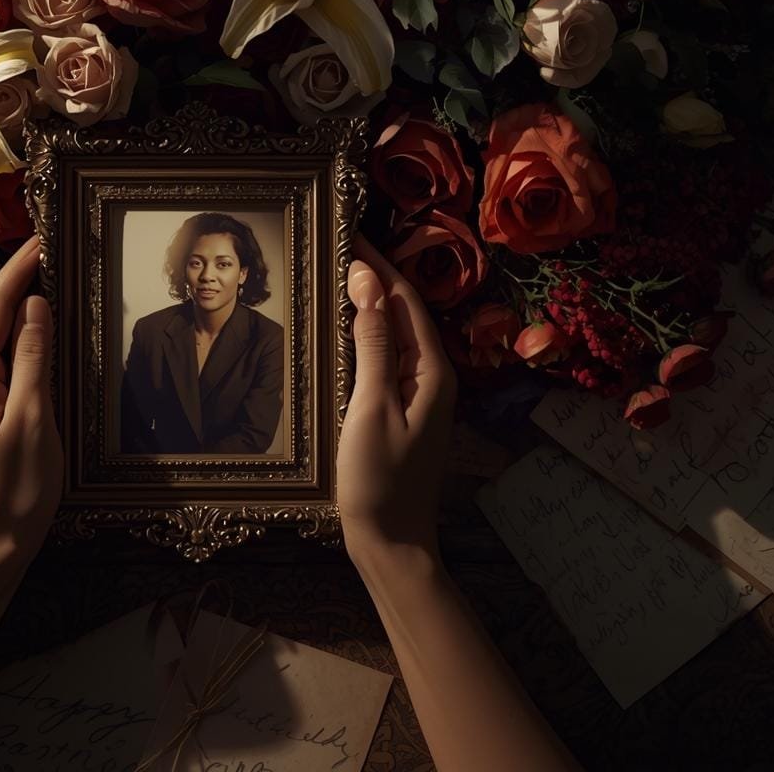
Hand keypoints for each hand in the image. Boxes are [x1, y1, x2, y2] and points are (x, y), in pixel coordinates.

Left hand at [0, 236, 62, 551]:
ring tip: (38, 275)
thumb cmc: (16, 488)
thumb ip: (34, 357)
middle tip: (44, 246)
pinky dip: (5, 331)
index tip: (43, 238)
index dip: (19, 268)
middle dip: (11, 276)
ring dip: (7, 301)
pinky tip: (25, 329)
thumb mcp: (35, 418)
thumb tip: (35, 304)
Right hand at [337, 237, 455, 555]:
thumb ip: (372, 343)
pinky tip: (347, 329)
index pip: (406, 300)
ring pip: (396, 334)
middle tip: (340, 244)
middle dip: (377, 276)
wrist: (391, 541)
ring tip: (339, 274)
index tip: (350, 233)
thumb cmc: (380, 480)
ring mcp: (420, 396)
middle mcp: (433, 377)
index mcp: (433, 371)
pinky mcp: (403, 411)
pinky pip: (387, 359)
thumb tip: (368, 281)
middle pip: (405, 313)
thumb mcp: (371, 405)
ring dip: (371, 303)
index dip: (380, 264)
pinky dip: (367, 335)